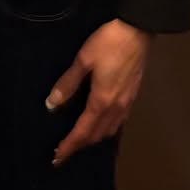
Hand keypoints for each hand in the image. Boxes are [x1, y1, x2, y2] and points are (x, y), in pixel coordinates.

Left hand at [45, 19, 151, 165]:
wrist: (137, 31)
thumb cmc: (108, 44)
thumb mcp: (83, 60)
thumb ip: (68, 83)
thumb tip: (52, 105)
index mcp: (102, 102)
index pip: (82, 132)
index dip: (69, 146)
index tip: (57, 157)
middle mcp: (116, 108)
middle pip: (97, 136)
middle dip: (80, 145)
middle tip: (64, 150)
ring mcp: (127, 104)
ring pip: (110, 131)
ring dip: (94, 138)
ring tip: (80, 139)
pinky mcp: (133, 96)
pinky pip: (119, 122)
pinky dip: (107, 129)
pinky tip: (101, 123)